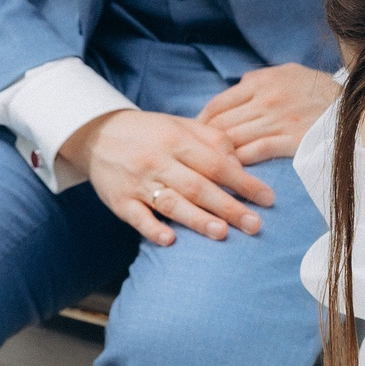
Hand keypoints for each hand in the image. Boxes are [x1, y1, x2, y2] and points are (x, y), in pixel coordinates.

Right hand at [63, 106, 274, 246]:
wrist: (97, 134)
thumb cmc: (150, 132)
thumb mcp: (181, 126)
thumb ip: (213, 141)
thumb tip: (242, 164)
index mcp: (176, 140)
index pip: (216, 163)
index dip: (243, 181)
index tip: (267, 199)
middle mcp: (158, 160)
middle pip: (198, 186)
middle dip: (228, 207)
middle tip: (255, 225)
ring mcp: (138, 182)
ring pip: (170, 202)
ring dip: (196, 219)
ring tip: (222, 233)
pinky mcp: (119, 200)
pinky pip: (136, 216)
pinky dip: (152, 228)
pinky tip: (170, 240)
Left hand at [197, 62, 340, 164]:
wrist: (355, 104)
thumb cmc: (318, 90)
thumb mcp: (288, 72)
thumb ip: (259, 79)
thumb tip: (236, 87)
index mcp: (260, 82)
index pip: (217, 104)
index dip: (201, 123)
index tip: (194, 137)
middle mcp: (266, 100)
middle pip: (221, 124)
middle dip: (205, 143)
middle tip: (197, 158)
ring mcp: (279, 120)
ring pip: (234, 140)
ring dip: (220, 156)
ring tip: (212, 168)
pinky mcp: (292, 139)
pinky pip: (257, 152)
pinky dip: (241, 162)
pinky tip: (236, 170)